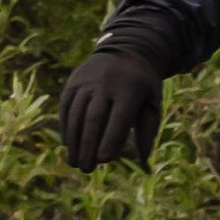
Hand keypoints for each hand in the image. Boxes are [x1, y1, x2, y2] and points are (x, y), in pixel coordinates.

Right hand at [58, 53, 162, 168]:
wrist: (126, 50)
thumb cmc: (142, 85)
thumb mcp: (153, 102)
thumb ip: (148, 129)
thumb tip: (144, 159)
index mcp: (130, 89)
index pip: (118, 118)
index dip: (110, 139)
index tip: (103, 160)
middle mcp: (106, 83)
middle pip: (94, 118)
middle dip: (89, 145)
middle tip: (86, 169)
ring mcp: (87, 81)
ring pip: (76, 113)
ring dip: (74, 140)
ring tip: (75, 162)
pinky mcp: (74, 81)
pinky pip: (66, 106)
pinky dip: (66, 127)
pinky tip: (68, 145)